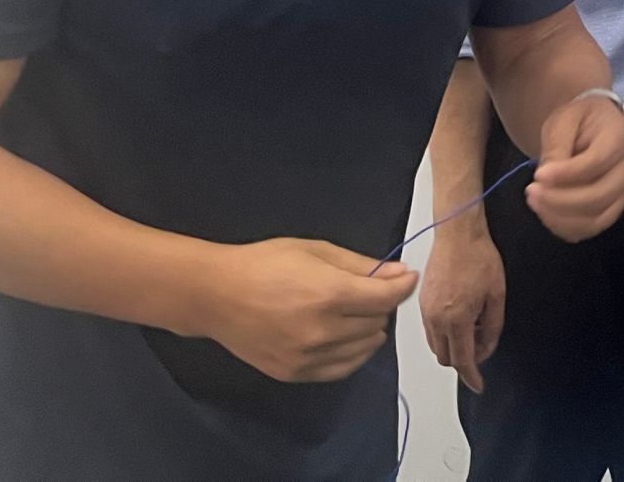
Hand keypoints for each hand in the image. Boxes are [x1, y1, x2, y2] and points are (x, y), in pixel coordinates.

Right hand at [196, 237, 418, 383]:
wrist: (217, 295)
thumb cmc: (265, 264)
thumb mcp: (316, 250)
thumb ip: (361, 265)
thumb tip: (398, 274)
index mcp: (329, 295)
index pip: (386, 299)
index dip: (402, 286)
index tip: (406, 278)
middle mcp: (322, 331)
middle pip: (377, 323)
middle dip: (381, 304)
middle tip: (371, 290)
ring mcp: (308, 357)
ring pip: (364, 349)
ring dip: (369, 329)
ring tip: (355, 312)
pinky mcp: (295, 374)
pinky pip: (341, 369)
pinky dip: (352, 353)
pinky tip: (345, 336)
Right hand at [418, 220, 505, 391]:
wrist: (457, 233)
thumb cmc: (479, 257)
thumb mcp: (497, 294)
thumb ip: (493, 326)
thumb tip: (487, 347)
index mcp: (456, 319)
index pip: (462, 361)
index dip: (471, 377)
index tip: (478, 385)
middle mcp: (436, 319)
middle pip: (446, 358)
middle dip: (464, 360)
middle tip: (483, 343)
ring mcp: (425, 311)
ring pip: (436, 346)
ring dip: (453, 347)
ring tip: (473, 325)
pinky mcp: (421, 303)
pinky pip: (430, 331)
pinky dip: (444, 334)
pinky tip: (459, 317)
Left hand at [527, 91, 623, 241]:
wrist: (594, 128)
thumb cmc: (580, 120)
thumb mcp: (564, 120)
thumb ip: (557, 145)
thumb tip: (546, 177)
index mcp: (621, 136)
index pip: (597, 161)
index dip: (567, 173)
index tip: (538, 175)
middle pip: (599, 196)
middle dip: (560, 200)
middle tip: (531, 190)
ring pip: (596, 219)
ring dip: (560, 217)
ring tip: (534, 200)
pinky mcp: (613, 210)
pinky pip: (590, 229)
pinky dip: (565, 227)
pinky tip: (546, 212)